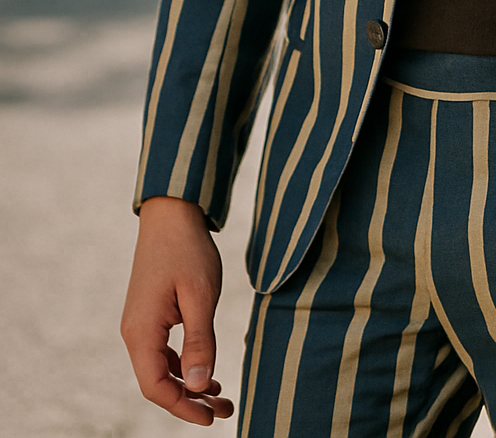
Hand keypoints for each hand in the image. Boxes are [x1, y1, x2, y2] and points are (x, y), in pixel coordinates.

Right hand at [121, 196, 233, 424]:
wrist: (172, 213)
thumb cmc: (187, 250)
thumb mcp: (201, 295)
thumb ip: (199, 341)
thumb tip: (196, 385)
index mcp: (141, 331)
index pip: (156, 387)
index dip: (182, 408)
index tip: (212, 418)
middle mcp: (134, 332)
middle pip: (157, 383)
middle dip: (190, 401)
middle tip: (225, 411)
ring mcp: (140, 324)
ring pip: (161, 370)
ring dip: (189, 386)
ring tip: (222, 396)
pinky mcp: (150, 315)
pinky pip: (163, 353)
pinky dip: (184, 366)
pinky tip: (206, 372)